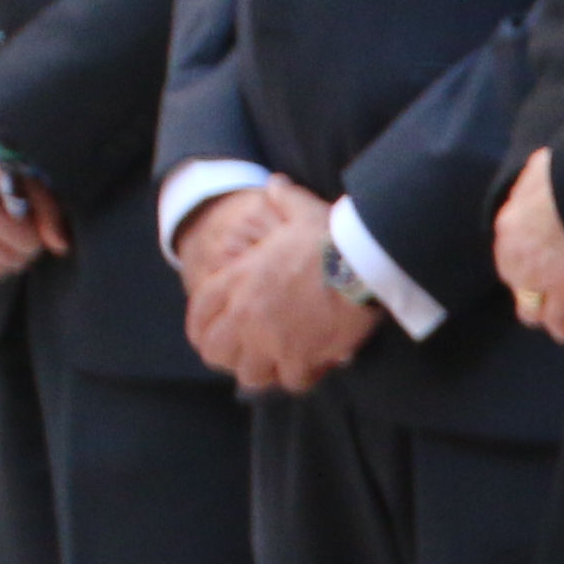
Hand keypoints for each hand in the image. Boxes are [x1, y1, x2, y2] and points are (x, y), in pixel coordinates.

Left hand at [180, 183, 380, 394]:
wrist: (365, 262)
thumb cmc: (332, 237)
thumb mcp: (304, 212)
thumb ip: (284, 200)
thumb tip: (275, 184)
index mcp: (239, 281)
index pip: (199, 314)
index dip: (202, 328)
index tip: (212, 333)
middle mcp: (246, 314)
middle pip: (216, 352)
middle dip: (230, 355)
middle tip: (249, 353)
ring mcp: (270, 340)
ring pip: (250, 373)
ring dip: (266, 369)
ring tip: (283, 362)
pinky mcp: (299, 357)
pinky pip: (290, 380)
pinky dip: (301, 376)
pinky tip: (314, 366)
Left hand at [492, 154, 563, 352]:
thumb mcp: (544, 166)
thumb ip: (537, 175)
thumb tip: (541, 165)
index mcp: (509, 227)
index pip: (510, 259)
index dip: (528, 266)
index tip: (542, 267)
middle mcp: (518, 260)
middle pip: (520, 292)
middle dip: (536, 296)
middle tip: (554, 298)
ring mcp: (542, 278)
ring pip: (537, 314)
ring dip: (553, 317)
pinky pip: (562, 319)